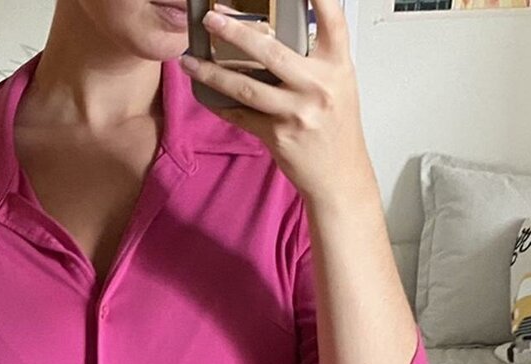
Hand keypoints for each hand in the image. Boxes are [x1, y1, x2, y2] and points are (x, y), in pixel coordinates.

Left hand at [179, 0, 375, 206]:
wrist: (339, 177)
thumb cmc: (337, 130)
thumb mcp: (339, 85)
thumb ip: (315, 59)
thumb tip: (279, 36)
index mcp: (337, 66)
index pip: (332, 19)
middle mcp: (317, 85)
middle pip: (270, 50)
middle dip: (235, 32)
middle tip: (213, 18)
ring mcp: (296, 112)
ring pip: (246, 86)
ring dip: (213, 72)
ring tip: (191, 61)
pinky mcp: (277, 135)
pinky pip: (242, 116)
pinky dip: (222, 105)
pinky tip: (206, 94)